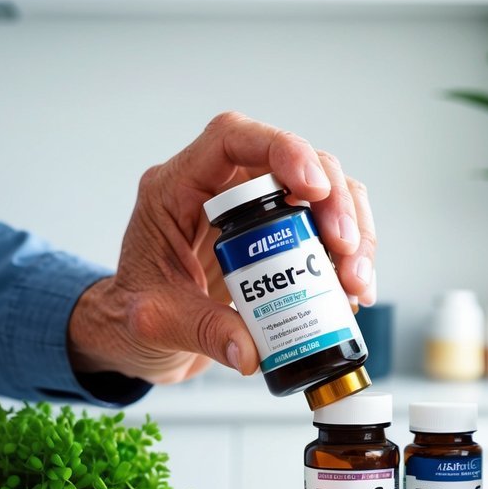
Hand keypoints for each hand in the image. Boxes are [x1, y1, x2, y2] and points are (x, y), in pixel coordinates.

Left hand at [67, 112, 377, 384]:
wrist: (136, 339)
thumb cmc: (132, 318)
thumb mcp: (155, 325)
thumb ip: (199, 331)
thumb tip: (248, 350)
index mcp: (176, 189)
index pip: (231, 138)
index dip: (281, 149)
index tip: (315, 190)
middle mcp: (220, 187)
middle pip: (294, 161)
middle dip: (333, 201)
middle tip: (344, 250)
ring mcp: (254, 210)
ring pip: (323, 191)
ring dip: (352, 231)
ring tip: (355, 283)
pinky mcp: (278, 238)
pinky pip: (325, 229)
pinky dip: (349, 257)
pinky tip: (355, 293)